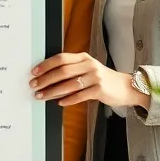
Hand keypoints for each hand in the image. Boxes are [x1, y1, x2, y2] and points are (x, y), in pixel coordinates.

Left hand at [29, 52, 147, 109]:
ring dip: (52, 91)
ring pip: (69, 84)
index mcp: (84, 57)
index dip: (46, 65)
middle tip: (34, 85)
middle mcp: (89, 65)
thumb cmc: (102, 79)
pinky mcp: (100, 90)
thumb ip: (72, 70)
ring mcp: (95, 77)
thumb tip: (47, 77)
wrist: (125, 87)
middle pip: (63, 71)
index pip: (61, 58)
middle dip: (45, 79)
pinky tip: (59, 102)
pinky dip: (68, 99)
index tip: (34, 72)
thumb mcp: (88, 69)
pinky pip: (80, 95)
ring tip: (41, 96)